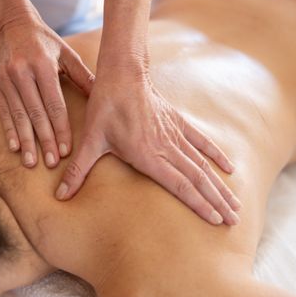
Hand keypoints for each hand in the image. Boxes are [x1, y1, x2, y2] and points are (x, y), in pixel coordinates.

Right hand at [0, 10, 94, 167]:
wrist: (11, 25)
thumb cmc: (44, 41)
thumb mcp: (66, 54)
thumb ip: (83, 76)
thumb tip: (103, 97)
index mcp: (43, 65)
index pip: (54, 104)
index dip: (61, 128)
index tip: (67, 149)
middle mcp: (22, 73)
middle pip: (36, 113)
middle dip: (45, 140)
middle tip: (53, 162)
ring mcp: (6, 79)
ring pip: (19, 116)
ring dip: (27, 141)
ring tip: (33, 162)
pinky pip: (4, 111)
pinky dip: (9, 130)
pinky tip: (15, 147)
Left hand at [55, 71, 242, 225]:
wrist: (122, 74)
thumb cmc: (105, 108)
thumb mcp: (91, 141)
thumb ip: (78, 170)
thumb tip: (61, 195)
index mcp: (148, 155)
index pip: (179, 185)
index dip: (198, 204)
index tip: (215, 220)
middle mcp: (166, 147)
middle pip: (197, 179)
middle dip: (217, 202)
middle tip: (233, 221)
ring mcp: (175, 135)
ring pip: (202, 165)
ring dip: (219, 186)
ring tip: (234, 205)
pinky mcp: (178, 123)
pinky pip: (201, 142)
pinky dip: (216, 156)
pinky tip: (229, 169)